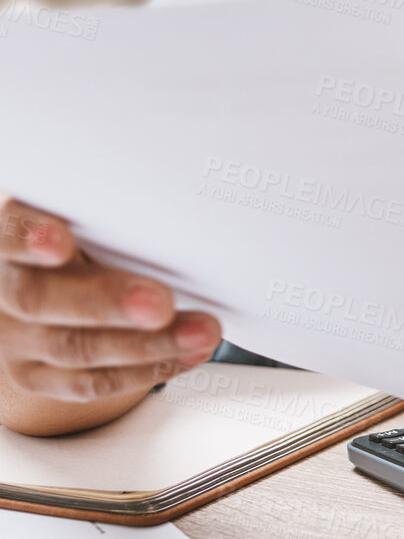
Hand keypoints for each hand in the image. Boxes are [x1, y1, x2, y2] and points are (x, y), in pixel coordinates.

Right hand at [0, 197, 221, 406]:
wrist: (67, 276)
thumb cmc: (89, 232)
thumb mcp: (91, 212)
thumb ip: (114, 211)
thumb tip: (174, 203)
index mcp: (13, 237)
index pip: (8, 231)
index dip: (28, 238)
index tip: (60, 242)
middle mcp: (6, 288)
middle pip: (39, 299)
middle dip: (105, 302)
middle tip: (160, 303)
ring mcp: (17, 337)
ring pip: (74, 348)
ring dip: (147, 344)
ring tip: (201, 333)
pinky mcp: (37, 375)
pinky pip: (91, 382)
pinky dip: (147, 368)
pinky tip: (188, 354)